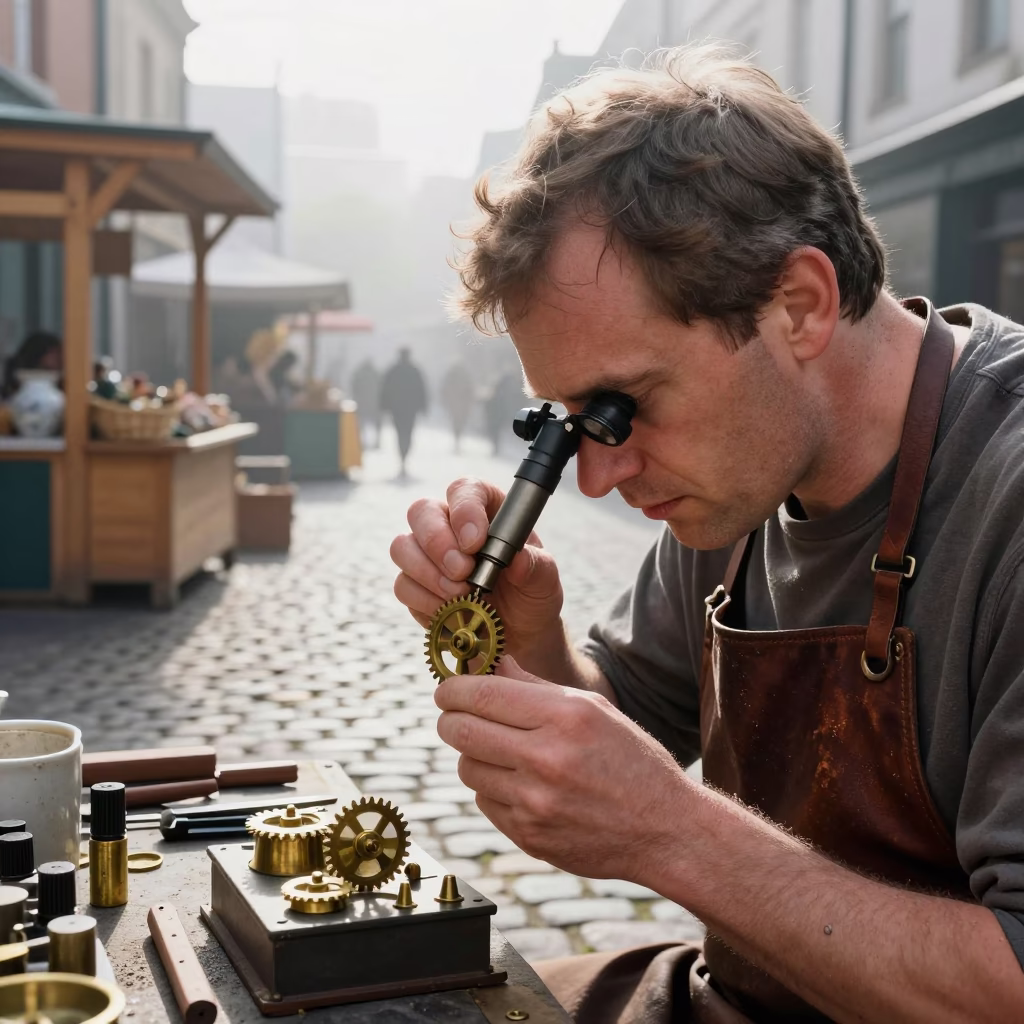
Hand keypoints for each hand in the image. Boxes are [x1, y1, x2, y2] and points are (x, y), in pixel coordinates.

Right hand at [390, 477, 565, 661]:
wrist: (517, 633)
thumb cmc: (531, 594)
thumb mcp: (545, 580)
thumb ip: (535, 567)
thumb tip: (516, 560)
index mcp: (485, 508)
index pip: (464, 490)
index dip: (464, 510)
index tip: (476, 542)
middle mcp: (449, 524)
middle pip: (421, 511)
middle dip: (438, 543)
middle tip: (463, 572)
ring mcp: (426, 554)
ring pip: (402, 547)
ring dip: (430, 574)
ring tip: (462, 595)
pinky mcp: (413, 585)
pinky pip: (403, 585)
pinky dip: (425, 601)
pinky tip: (451, 610)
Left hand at [435, 656, 692, 883]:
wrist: (664, 829)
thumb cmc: (629, 759)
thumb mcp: (593, 709)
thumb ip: (535, 685)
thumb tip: (490, 664)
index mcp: (564, 717)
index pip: (483, 694)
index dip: (453, 688)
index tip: (446, 687)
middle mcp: (546, 759)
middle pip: (462, 730)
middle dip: (449, 717)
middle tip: (452, 714)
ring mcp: (534, 803)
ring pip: (467, 768)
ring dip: (473, 754)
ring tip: (499, 750)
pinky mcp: (528, 836)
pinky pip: (484, 801)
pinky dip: (492, 788)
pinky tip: (519, 783)